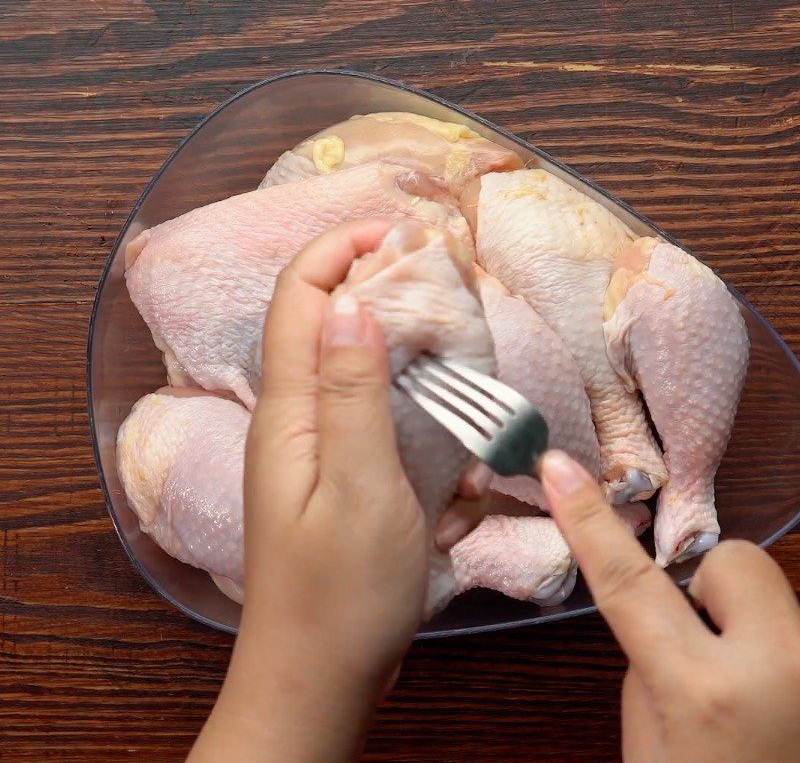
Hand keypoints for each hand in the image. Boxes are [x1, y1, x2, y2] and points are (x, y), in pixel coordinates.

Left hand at [189, 219, 426, 762]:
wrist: (319, 673)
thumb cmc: (341, 591)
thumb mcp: (358, 487)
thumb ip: (351, 393)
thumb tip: (348, 303)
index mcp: (287, 410)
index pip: (298, 298)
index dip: (338, 249)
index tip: (398, 233)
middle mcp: (290, 416)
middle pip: (314, 318)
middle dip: (363, 274)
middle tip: (429, 264)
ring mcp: (311, 443)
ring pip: (339, 356)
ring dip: (381, 320)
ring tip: (437, 307)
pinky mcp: (334, 467)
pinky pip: (358, 398)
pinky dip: (392, 370)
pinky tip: (430, 378)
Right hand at [540, 450, 799, 762]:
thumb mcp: (649, 739)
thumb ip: (650, 653)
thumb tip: (663, 601)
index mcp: (705, 692)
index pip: (628, 582)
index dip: (587, 520)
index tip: (559, 468)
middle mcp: (782, 669)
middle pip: (732, 560)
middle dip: (707, 585)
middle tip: (699, 642)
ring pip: (770, 589)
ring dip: (743, 616)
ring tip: (745, 679)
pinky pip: (789, 622)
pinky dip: (770, 639)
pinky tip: (772, 690)